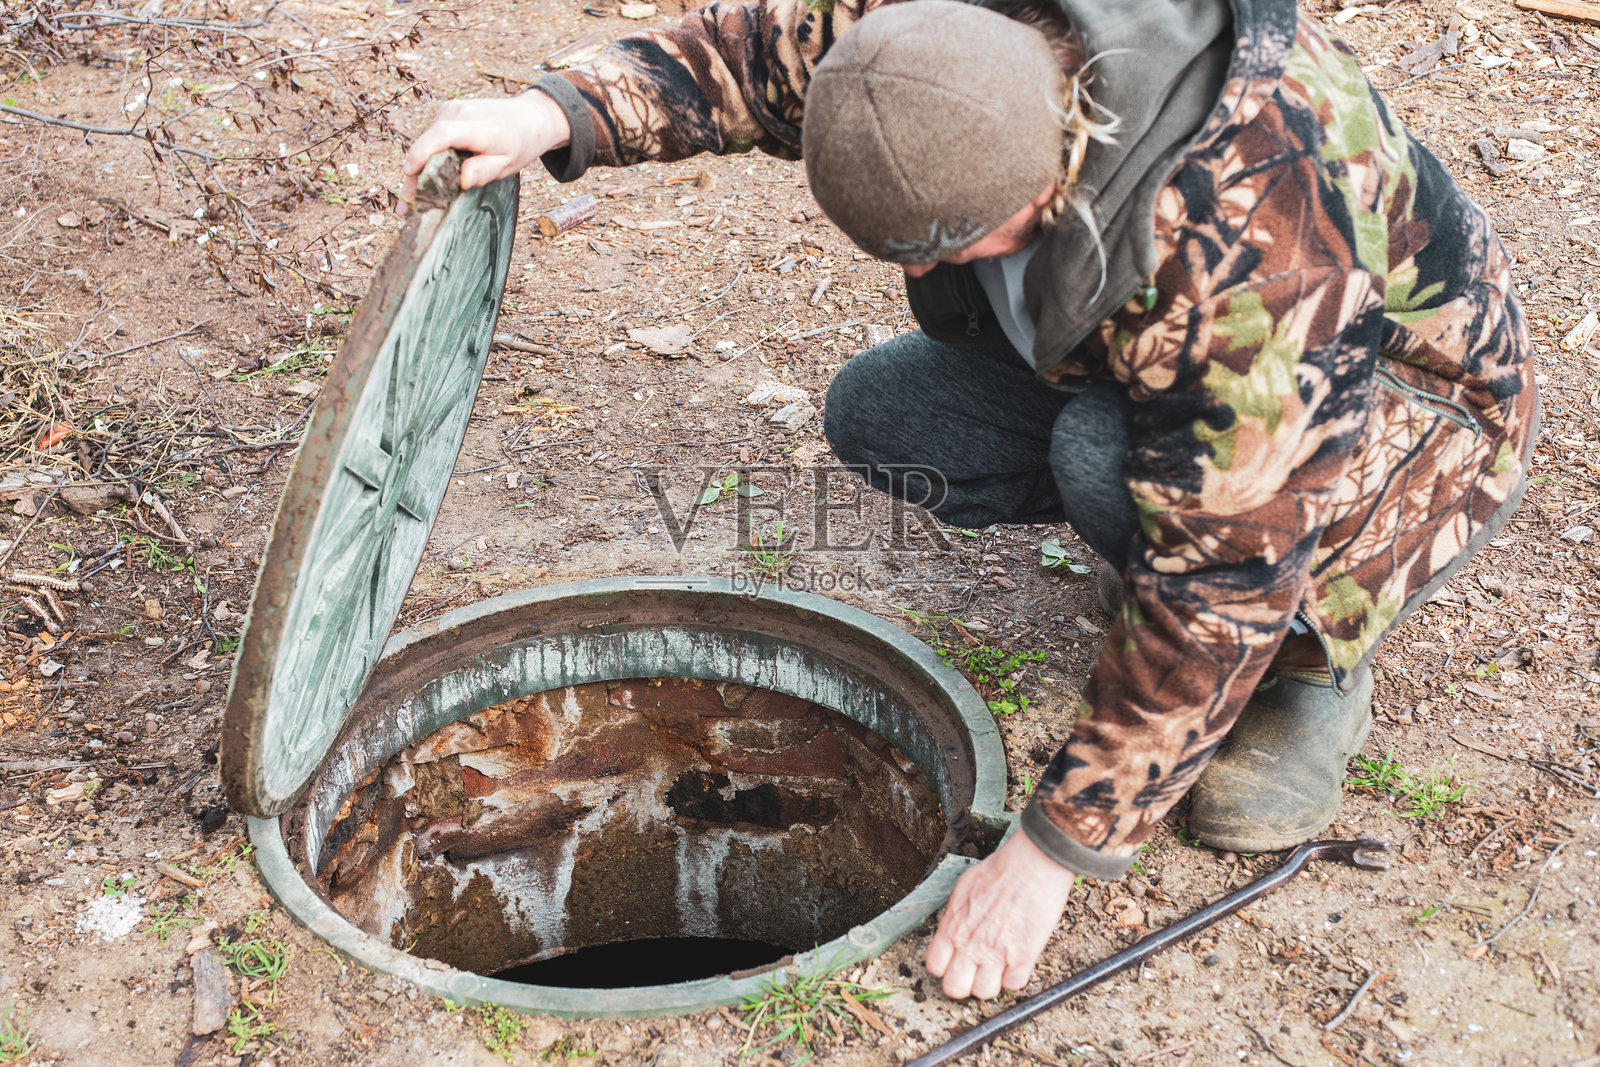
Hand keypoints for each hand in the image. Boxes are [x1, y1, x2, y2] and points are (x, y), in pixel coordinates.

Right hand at [399, 90, 573, 209]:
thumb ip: (485, 171)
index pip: (443, 135)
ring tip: (414, 199)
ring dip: (420, 168)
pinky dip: (429, 156)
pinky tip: (428, 179)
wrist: (528, 117)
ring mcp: (451, 109)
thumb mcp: (508, 164)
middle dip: (415, 174)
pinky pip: (432, 137)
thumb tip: (463, 180)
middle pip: (428, 142)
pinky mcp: (447, 111)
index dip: (422, 152)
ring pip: (427, 141)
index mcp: (478, 127)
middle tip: (406, 207)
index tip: (408, 172)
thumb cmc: (519, 144)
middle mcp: (459, 112)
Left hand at [925, 830, 1078, 999]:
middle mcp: (969, 945)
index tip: (956, 963)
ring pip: (984, 993)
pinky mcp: (1022, 958)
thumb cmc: (1001, 869)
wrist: (1032, 866)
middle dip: (964, 983)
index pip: (935, 966)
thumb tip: (955, 927)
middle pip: (955, 988)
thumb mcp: (964, 888)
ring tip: (999, 966)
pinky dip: (1016, 977)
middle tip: (976, 972)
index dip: (946, 968)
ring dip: (992, 982)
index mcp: (952, 927)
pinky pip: (1014, 985)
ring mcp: (995, 954)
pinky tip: (1018, 961)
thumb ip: (956, 914)